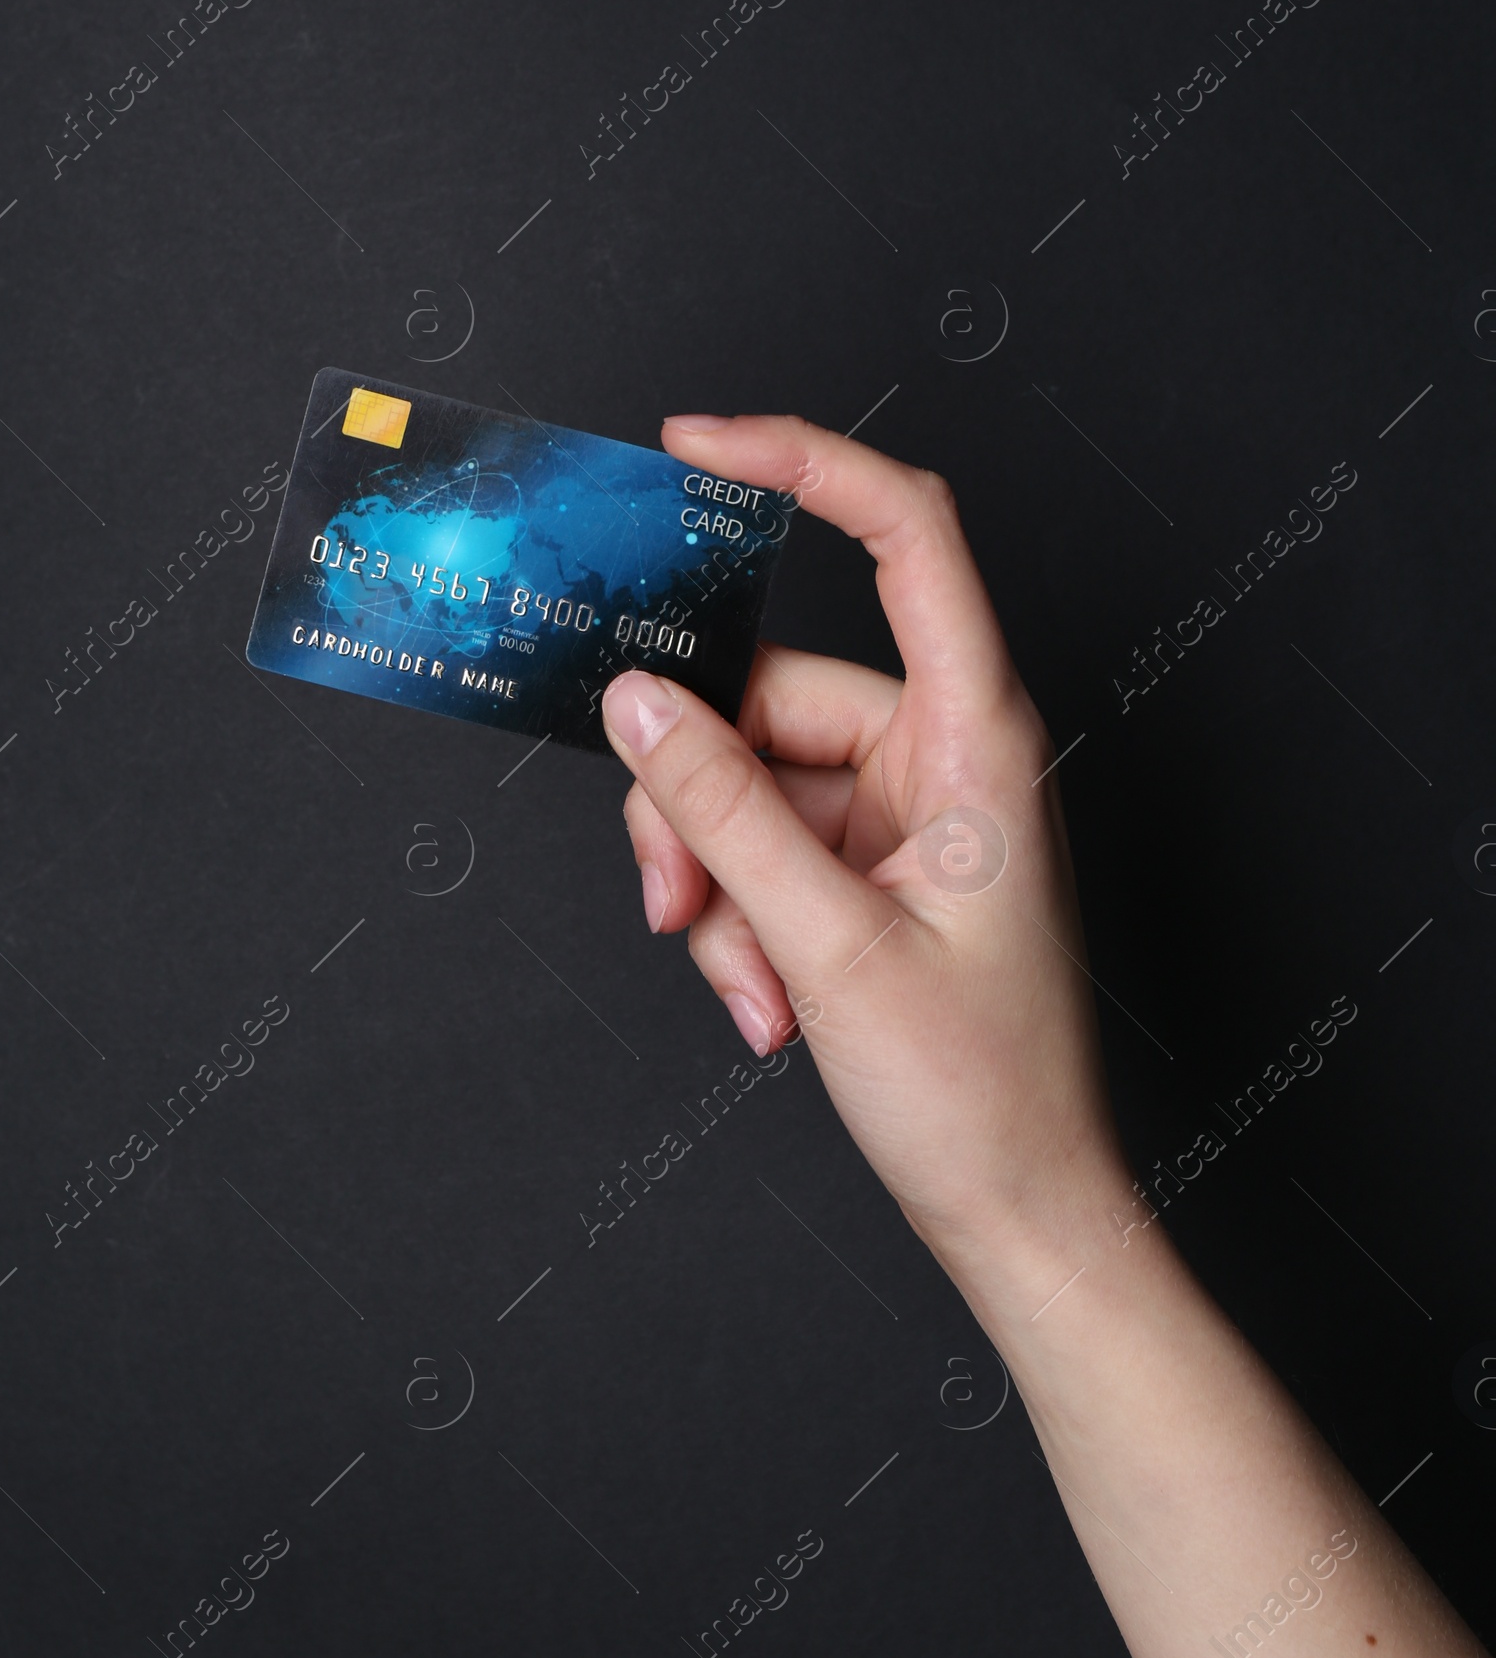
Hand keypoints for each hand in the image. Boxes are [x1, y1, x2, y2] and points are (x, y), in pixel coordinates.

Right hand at [603, 413, 1130, 1281]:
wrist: (1022, 1213)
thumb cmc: (980, 1091)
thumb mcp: (828, 945)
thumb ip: (722, 810)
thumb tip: (635, 699)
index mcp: (976, 732)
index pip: (904, 535)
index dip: (802, 462)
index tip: (692, 445)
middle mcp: (940, 750)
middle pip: (766, 695)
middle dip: (696, 804)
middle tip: (675, 905)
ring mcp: (900, 809)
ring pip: (743, 781)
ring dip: (717, 886)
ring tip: (750, 988)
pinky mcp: (867, 863)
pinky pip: (758, 845)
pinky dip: (737, 920)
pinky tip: (767, 1007)